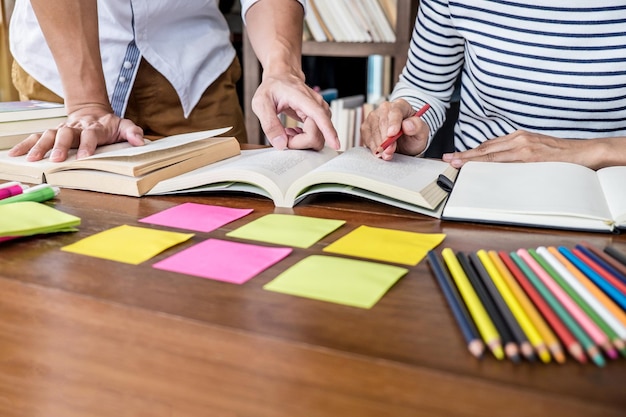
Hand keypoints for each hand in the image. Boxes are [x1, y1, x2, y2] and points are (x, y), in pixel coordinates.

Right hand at [8, 105, 144, 161]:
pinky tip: (15, 154)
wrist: (91, 111)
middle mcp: (75, 127)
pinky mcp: (52, 132)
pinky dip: (25, 145)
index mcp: (94, 127)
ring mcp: (62, 129)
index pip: (90, 135)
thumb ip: (133, 132)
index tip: (84, 157)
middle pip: (66, 134)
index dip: (87, 145)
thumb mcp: (124, 125)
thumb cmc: (109, 124)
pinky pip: (36, 137)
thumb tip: (140, 141)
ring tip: (31, 159)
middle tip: (56, 160)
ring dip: (39, 146)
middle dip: (60, 146)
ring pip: (48, 135)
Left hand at [251, 71, 338, 150]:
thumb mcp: (260, 103)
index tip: (335, 145)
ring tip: (287, 131)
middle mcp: (317, 104)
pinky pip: (316, 136)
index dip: (328, 132)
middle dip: (299, 143)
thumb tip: (281, 144)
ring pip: (318, 137)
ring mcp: (320, 111)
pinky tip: (294, 131)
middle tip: (283, 135)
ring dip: (301, 141)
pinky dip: (304, 139)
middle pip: (317, 134)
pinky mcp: (320, 118)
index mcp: (302, 98)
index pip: (320, 116)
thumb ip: (269, 125)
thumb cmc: (271, 88)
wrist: (281, 77)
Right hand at [360, 99, 428, 160]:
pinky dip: (373, 147)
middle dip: (385, 139)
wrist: (405, 142)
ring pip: (373, 131)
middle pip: (382, 122)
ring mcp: (374, 117)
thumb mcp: (422, 133)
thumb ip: (418, 127)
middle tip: (390, 151)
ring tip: (387, 154)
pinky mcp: (366, 127)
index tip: (392, 134)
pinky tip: (380, 152)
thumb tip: (407, 125)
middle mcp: (385, 108)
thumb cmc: (413, 135)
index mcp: (401, 105)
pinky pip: (366, 137)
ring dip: (379, 145)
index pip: (395, 111)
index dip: (393, 123)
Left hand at [442, 130, 598, 167]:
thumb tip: (497, 160)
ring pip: (492, 154)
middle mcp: (518, 139)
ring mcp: (524, 147)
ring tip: (456, 164)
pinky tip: (478, 167)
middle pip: (486, 148)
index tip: (455, 156)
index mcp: (518, 137)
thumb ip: (516, 153)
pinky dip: (489, 164)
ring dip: (472, 159)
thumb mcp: (534, 148)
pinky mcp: (530, 156)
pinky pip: (505, 161)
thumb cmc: (559, 154)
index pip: (489, 145)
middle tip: (448, 160)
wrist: (583, 152)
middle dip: (465, 155)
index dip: (471, 152)